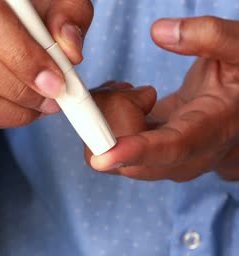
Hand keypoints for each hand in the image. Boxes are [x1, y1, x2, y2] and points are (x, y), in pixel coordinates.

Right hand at [0, 0, 92, 153]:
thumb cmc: (0, 8)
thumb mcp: (36, 0)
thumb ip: (62, 13)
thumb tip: (70, 49)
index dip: (21, 52)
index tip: (54, 79)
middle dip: (17, 86)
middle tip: (50, 97)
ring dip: (7, 110)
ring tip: (36, 107)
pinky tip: (12, 111)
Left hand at [87, 16, 238, 180]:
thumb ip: (209, 37)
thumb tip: (160, 32)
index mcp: (212, 129)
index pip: (173, 147)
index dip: (136, 152)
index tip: (103, 156)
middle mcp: (188, 155)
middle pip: (134, 163)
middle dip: (108, 130)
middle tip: (117, 90)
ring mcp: (168, 157)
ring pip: (119, 158)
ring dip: (105, 123)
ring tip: (123, 89)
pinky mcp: (151, 150)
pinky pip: (116, 147)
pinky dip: (107, 123)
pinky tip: (122, 97)